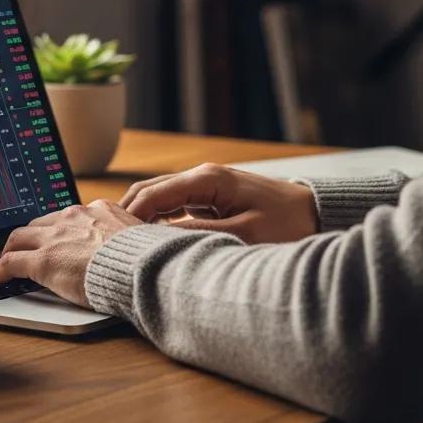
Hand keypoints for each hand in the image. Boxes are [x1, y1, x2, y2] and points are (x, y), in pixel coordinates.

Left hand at [0, 200, 141, 306]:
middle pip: (40, 223)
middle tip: (25, 250)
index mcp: (99, 209)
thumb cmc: (148, 258)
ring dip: (13, 249)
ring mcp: (56, 237)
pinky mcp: (42, 261)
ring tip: (6, 263)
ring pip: (20, 237)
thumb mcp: (140, 237)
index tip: (57, 239)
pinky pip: (12, 262)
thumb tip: (139, 249)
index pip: (69, 217)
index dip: (58, 230)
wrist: (140, 266)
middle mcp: (74, 216)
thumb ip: (128, 239)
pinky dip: (1, 271)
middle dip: (31, 237)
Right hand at [119, 162, 317, 243]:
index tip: (110, 241)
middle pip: (149, 191)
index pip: (152, 195)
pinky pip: (175, 206)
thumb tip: (160, 242)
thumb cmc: (288, 224)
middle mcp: (202, 176)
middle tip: (106, 244)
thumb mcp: (246, 235)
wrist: (317, 212)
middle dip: (126, 215)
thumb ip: (201, 236)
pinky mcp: (212, 197)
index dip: (128, 217)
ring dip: (140, 218)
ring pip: (159, 198)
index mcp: (207, 180)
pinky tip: (150, 241)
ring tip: (122, 245)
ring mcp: (206, 185)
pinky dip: (158, 220)